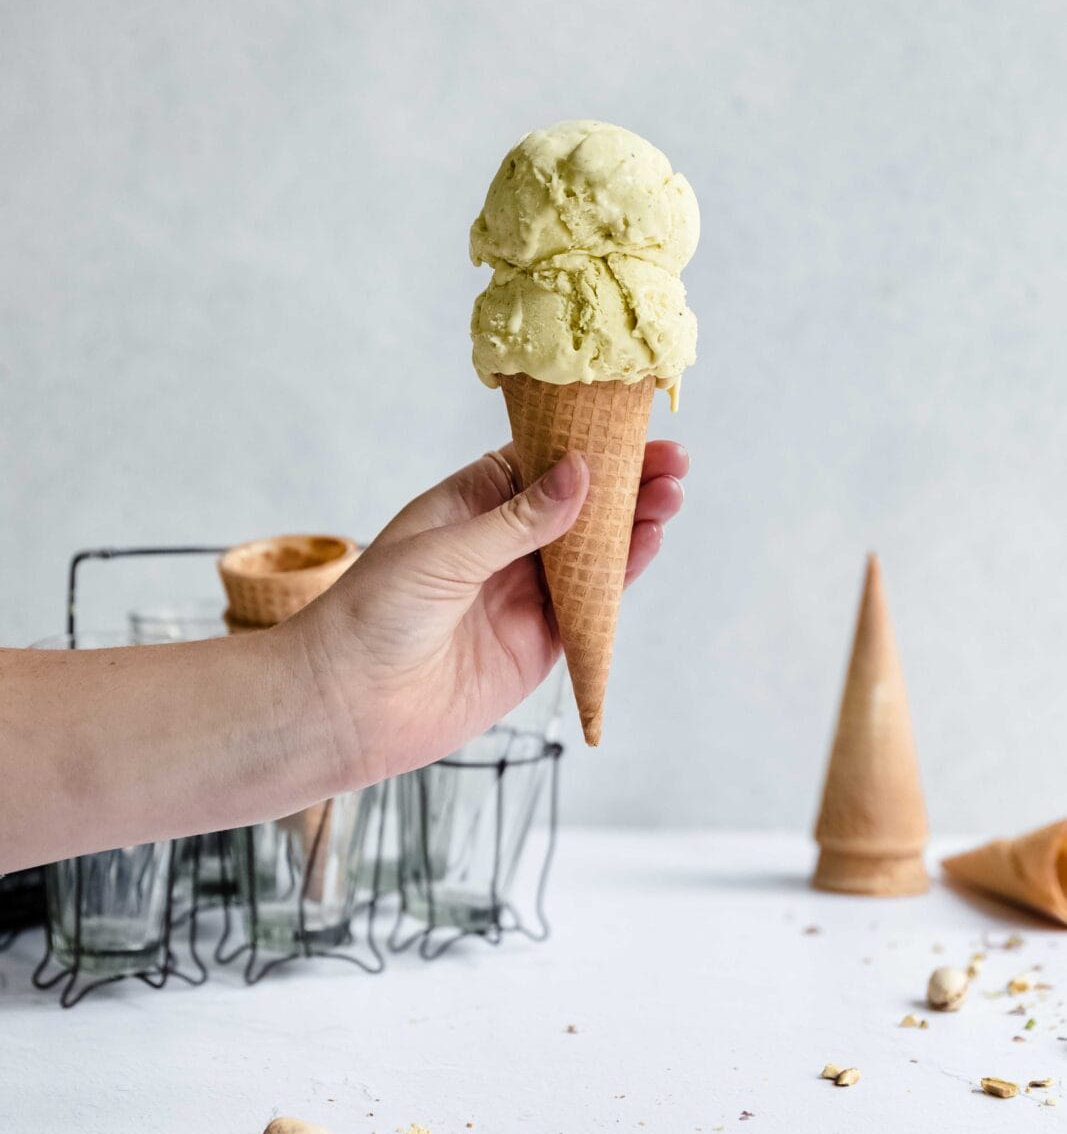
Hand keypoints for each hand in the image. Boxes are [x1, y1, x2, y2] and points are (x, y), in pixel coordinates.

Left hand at [297, 440, 688, 784]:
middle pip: (578, 506)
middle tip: (673, 464)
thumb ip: (519, 520)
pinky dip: (621, 579)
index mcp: (472, 503)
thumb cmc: (371, 614)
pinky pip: (590, 607)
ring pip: (592, 554)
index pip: (542, 462)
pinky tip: (647, 547)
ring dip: (632, 527)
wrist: (346, 705)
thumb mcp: (444, 552)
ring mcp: (523, 593)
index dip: (589, 445)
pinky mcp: (538, 643)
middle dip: (625, 484)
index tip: (632, 427)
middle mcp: (503, 544)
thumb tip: (580, 473)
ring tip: (670, 499)